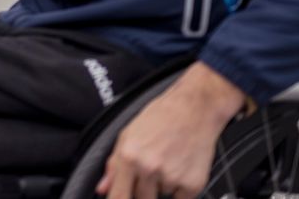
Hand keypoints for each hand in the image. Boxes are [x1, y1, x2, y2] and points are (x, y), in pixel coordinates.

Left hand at [97, 63, 246, 198]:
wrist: (195, 109)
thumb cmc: (161, 117)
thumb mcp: (128, 134)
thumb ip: (113, 164)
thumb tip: (103, 188)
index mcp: (129, 156)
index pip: (119, 196)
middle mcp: (149, 168)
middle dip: (142, 189)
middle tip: (150, 169)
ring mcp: (172, 177)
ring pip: (161, 195)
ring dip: (162, 184)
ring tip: (168, 159)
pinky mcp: (193, 184)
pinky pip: (180, 197)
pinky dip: (180, 187)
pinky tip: (180, 166)